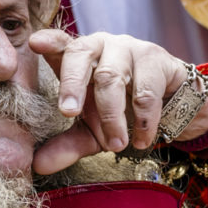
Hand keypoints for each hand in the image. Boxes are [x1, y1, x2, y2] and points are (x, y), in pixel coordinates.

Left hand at [29, 29, 207, 174]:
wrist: (173, 107)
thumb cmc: (123, 111)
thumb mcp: (92, 131)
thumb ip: (66, 145)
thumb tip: (38, 166)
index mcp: (80, 57)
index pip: (61, 43)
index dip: (49, 41)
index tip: (35, 43)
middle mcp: (101, 45)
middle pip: (80, 53)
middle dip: (72, 83)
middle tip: (68, 112)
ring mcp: (130, 48)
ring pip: (112, 77)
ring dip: (112, 117)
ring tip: (116, 144)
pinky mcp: (158, 60)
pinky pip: (145, 92)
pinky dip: (142, 122)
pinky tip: (141, 140)